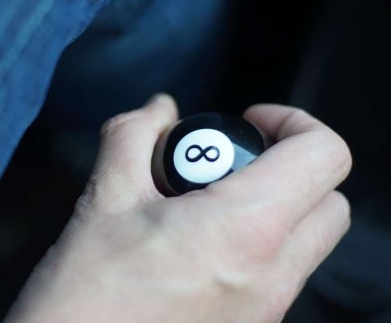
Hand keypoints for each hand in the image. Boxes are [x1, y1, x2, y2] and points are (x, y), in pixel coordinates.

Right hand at [5, 94, 351, 322]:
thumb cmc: (85, 299)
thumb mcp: (103, 199)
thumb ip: (134, 135)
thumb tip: (158, 110)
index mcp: (242, 232)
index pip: (324, 156)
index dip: (294, 121)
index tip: (251, 123)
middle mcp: (270, 277)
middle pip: (329, 202)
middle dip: (290, 166)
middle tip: (231, 162)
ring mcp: (267, 310)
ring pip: (308, 240)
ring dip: (274, 205)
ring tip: (207, 202)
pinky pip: (280, 272)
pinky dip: (256, 242)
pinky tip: (198, 242)